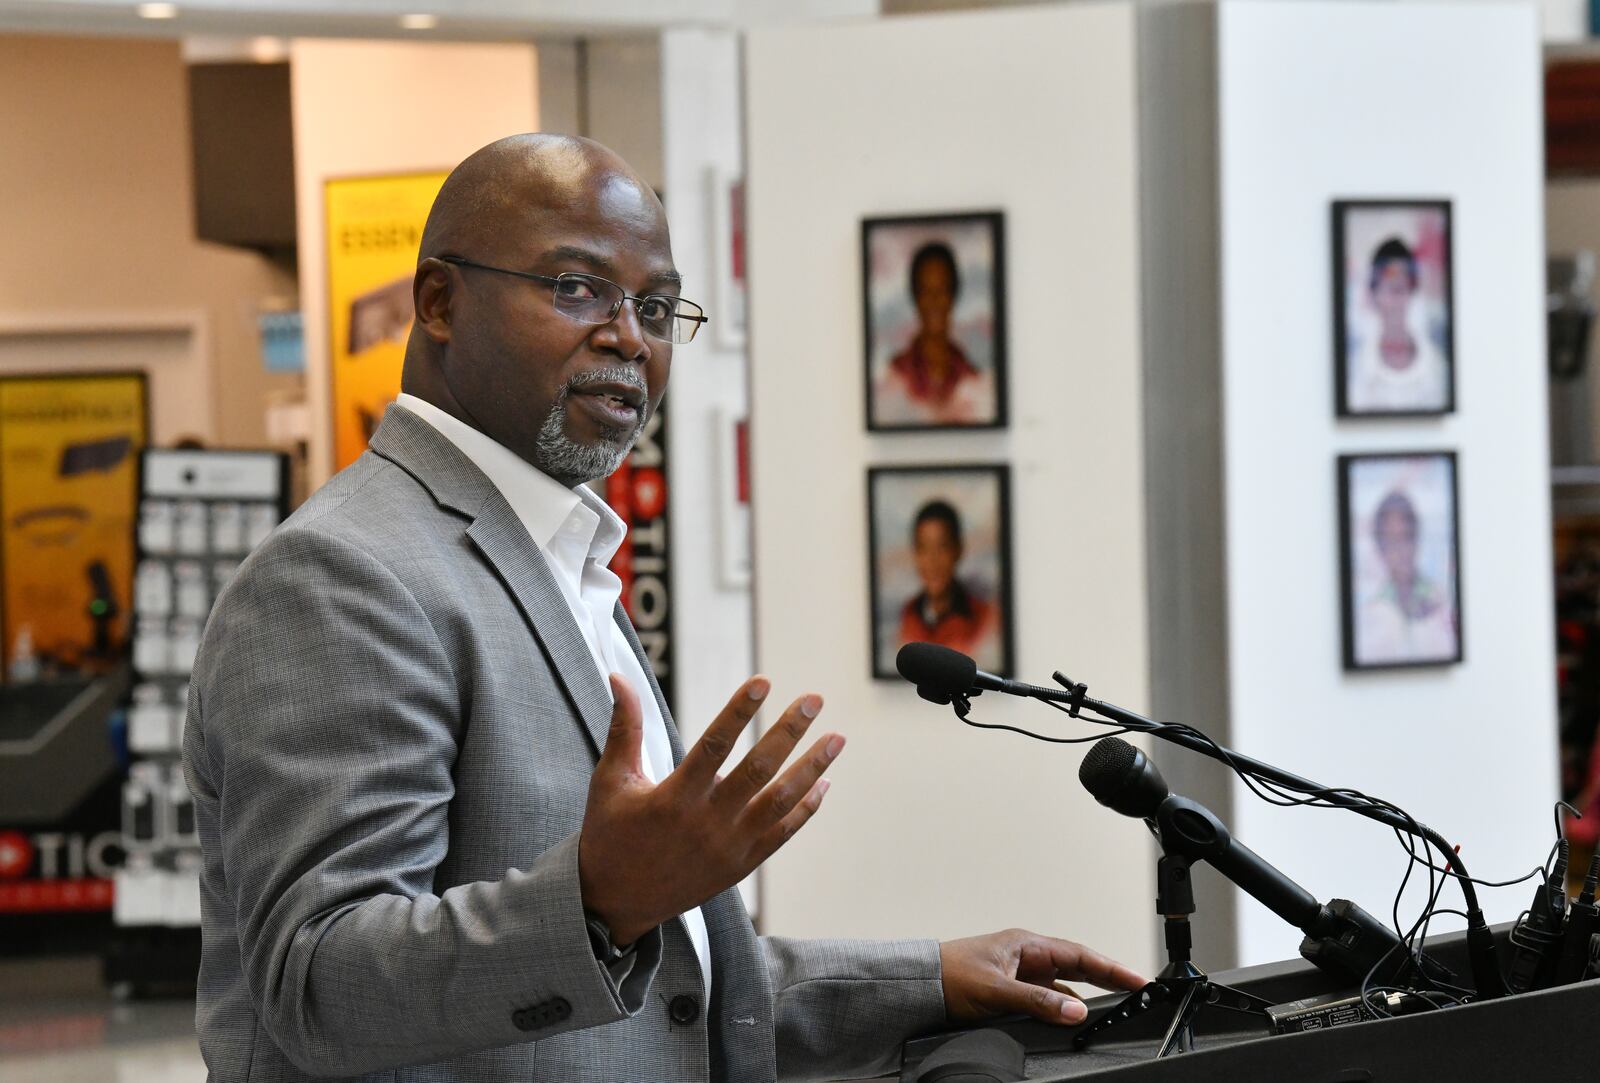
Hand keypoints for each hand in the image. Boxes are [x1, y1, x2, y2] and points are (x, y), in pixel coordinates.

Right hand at [579, 673, 842, 944]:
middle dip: (790, 731)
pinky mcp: (741, 865)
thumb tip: (619, 677)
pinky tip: (824, 782)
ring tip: (837, 738)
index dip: (739, 711)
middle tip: (815, 700)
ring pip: (780, 802)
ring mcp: (729, 846)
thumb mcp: (610, 780)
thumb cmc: (610, 834)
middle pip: (759, 769)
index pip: (714, 745)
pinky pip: (782, 834)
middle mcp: (707, 823)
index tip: (763, 681)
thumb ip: (624, 728)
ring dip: (812, 768)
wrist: (616, 903)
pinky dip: (806, 808)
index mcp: (674, 798)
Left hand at [939, 929, 1146, 1025]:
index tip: (1138, 980)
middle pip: (1078, 967)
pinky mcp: (1012, 992)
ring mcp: (1021, 974)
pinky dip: (1063, 1008)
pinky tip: (1073, 1020)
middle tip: (1139, 993)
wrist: (919, 986)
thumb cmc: (949, 975)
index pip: (1080, 955)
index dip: (1112, 968)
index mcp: (1027, 944)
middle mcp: (1027, 956)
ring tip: (1115, 1007)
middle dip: (1109, 978)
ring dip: (1087, 995)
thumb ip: (1037, 1001)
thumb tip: (1076, 1011)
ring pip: (1064, 984)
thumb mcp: (997, 990)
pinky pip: (1047, 998)